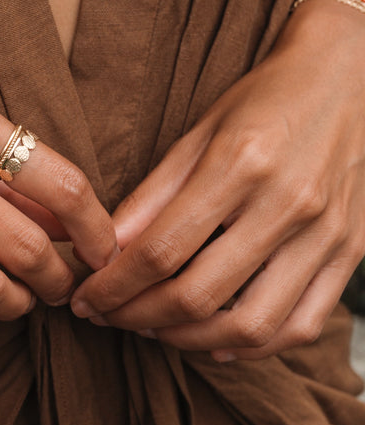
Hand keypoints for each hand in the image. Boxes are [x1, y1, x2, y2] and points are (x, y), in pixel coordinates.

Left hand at [70, 1, 364, 359]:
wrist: (346, 78)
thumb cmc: (264, 100)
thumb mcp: (198, 134)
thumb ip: (152, 195)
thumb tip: (107, 246)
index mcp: (239, 165)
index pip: (161, 250)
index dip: (113, 285)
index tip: (87, 298)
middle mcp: (287, 204)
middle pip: (198, 293)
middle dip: (138, 317)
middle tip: (109, 316)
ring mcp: (327, 234)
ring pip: (250, 325)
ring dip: (188, 340)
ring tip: (153, 329)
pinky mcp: (351, 252)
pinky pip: (302, 324)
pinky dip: (254, 346)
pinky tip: (215, 340)